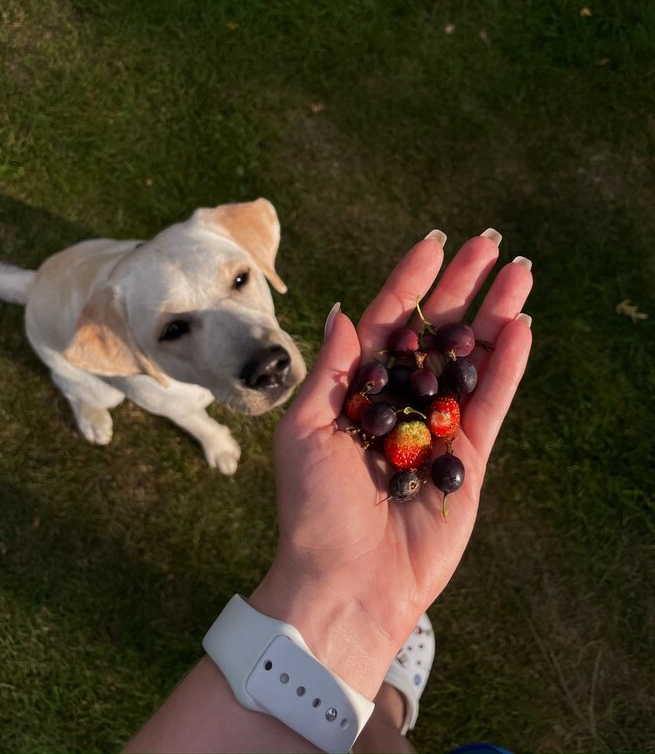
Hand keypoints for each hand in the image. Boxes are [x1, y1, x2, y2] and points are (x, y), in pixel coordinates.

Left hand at [251, 232, 531, 700]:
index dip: (410, 283)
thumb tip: (342, 310)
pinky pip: (490, 404)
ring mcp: (436, 427)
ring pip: (471, 360)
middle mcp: (399, 402)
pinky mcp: (467, 457)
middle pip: (437, 333)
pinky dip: (505, 367)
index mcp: (356, 390)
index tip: (433, 244)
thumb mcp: (305, 430)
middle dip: (463, 288)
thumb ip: (332, 369)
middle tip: (492, 245)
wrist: (345, 583)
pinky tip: (520, 329)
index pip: (387, 323)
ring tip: (519, 275)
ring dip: (495, 317)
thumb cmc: (312, 510)